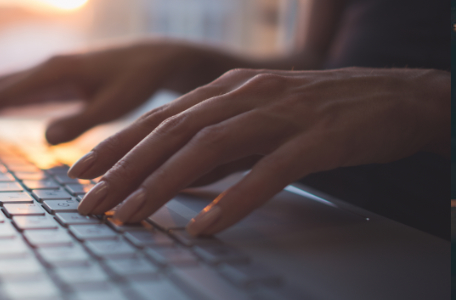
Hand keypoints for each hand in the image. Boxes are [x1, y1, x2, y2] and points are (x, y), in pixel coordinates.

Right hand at [0, 40, 234, 142]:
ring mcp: (50, 72)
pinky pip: (17, 90)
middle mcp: (47, 68)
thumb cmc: (138, 82)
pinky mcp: (57, 79)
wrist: (154, 61)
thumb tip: (45, 138)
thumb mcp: (115, 105)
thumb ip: (82, 121)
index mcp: (56, 72)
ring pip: (1, 86)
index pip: (3, 92)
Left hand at [68, 67, 449, 235]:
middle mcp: (245, 96)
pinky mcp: (316, 138)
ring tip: (131, 217)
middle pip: (172, 133)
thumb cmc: (320, 111)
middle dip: (124, 169)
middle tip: (91, 203)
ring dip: (164, 184)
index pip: (159, 119)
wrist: (393, 95)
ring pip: (209, 148)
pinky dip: (234, 198)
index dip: (117, 145)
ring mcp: (280, 114)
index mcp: (227, 91)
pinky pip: (268, 171)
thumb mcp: (257, 121)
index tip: (82, 172)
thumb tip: (178, 178)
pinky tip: (207, 225)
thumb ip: (219, 145)